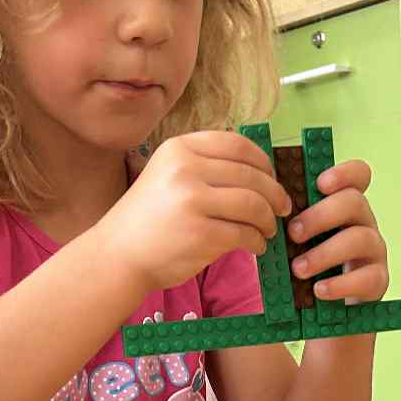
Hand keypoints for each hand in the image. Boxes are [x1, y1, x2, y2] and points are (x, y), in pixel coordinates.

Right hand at [103, 131, 290, 294]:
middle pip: (252, 176)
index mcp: (180, 148)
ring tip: (268, 230)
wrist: (117, 255)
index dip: (264, 162)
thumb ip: (205, 165)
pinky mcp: (202, 235)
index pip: (238, 145)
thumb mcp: (168, 174)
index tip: (273, 178)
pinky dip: (258, 242)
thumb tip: (259, 171)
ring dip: (269, 220)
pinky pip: (246, 234)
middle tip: (283, 209)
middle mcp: (186, 170)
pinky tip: (256, 246)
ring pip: (254, 205)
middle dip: (275, 194)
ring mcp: (193, 202)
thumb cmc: (149, 219)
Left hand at [287, 158, 388, 309]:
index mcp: (346, 205)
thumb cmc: (310, 265)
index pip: (358, 175)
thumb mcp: (300, 239)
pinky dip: (339, 284)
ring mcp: (374, 250)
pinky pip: (366, 277)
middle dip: (320, 216)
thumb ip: (291, 222)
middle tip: (293, 234)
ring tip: (298, 269)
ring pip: (359, 238)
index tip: (320, 183)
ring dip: (324, 253)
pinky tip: (318, 290)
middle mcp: (365, 222)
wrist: (328, 309)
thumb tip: (263, 208)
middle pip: (354, 202)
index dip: (344, 173)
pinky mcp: (377, 279)